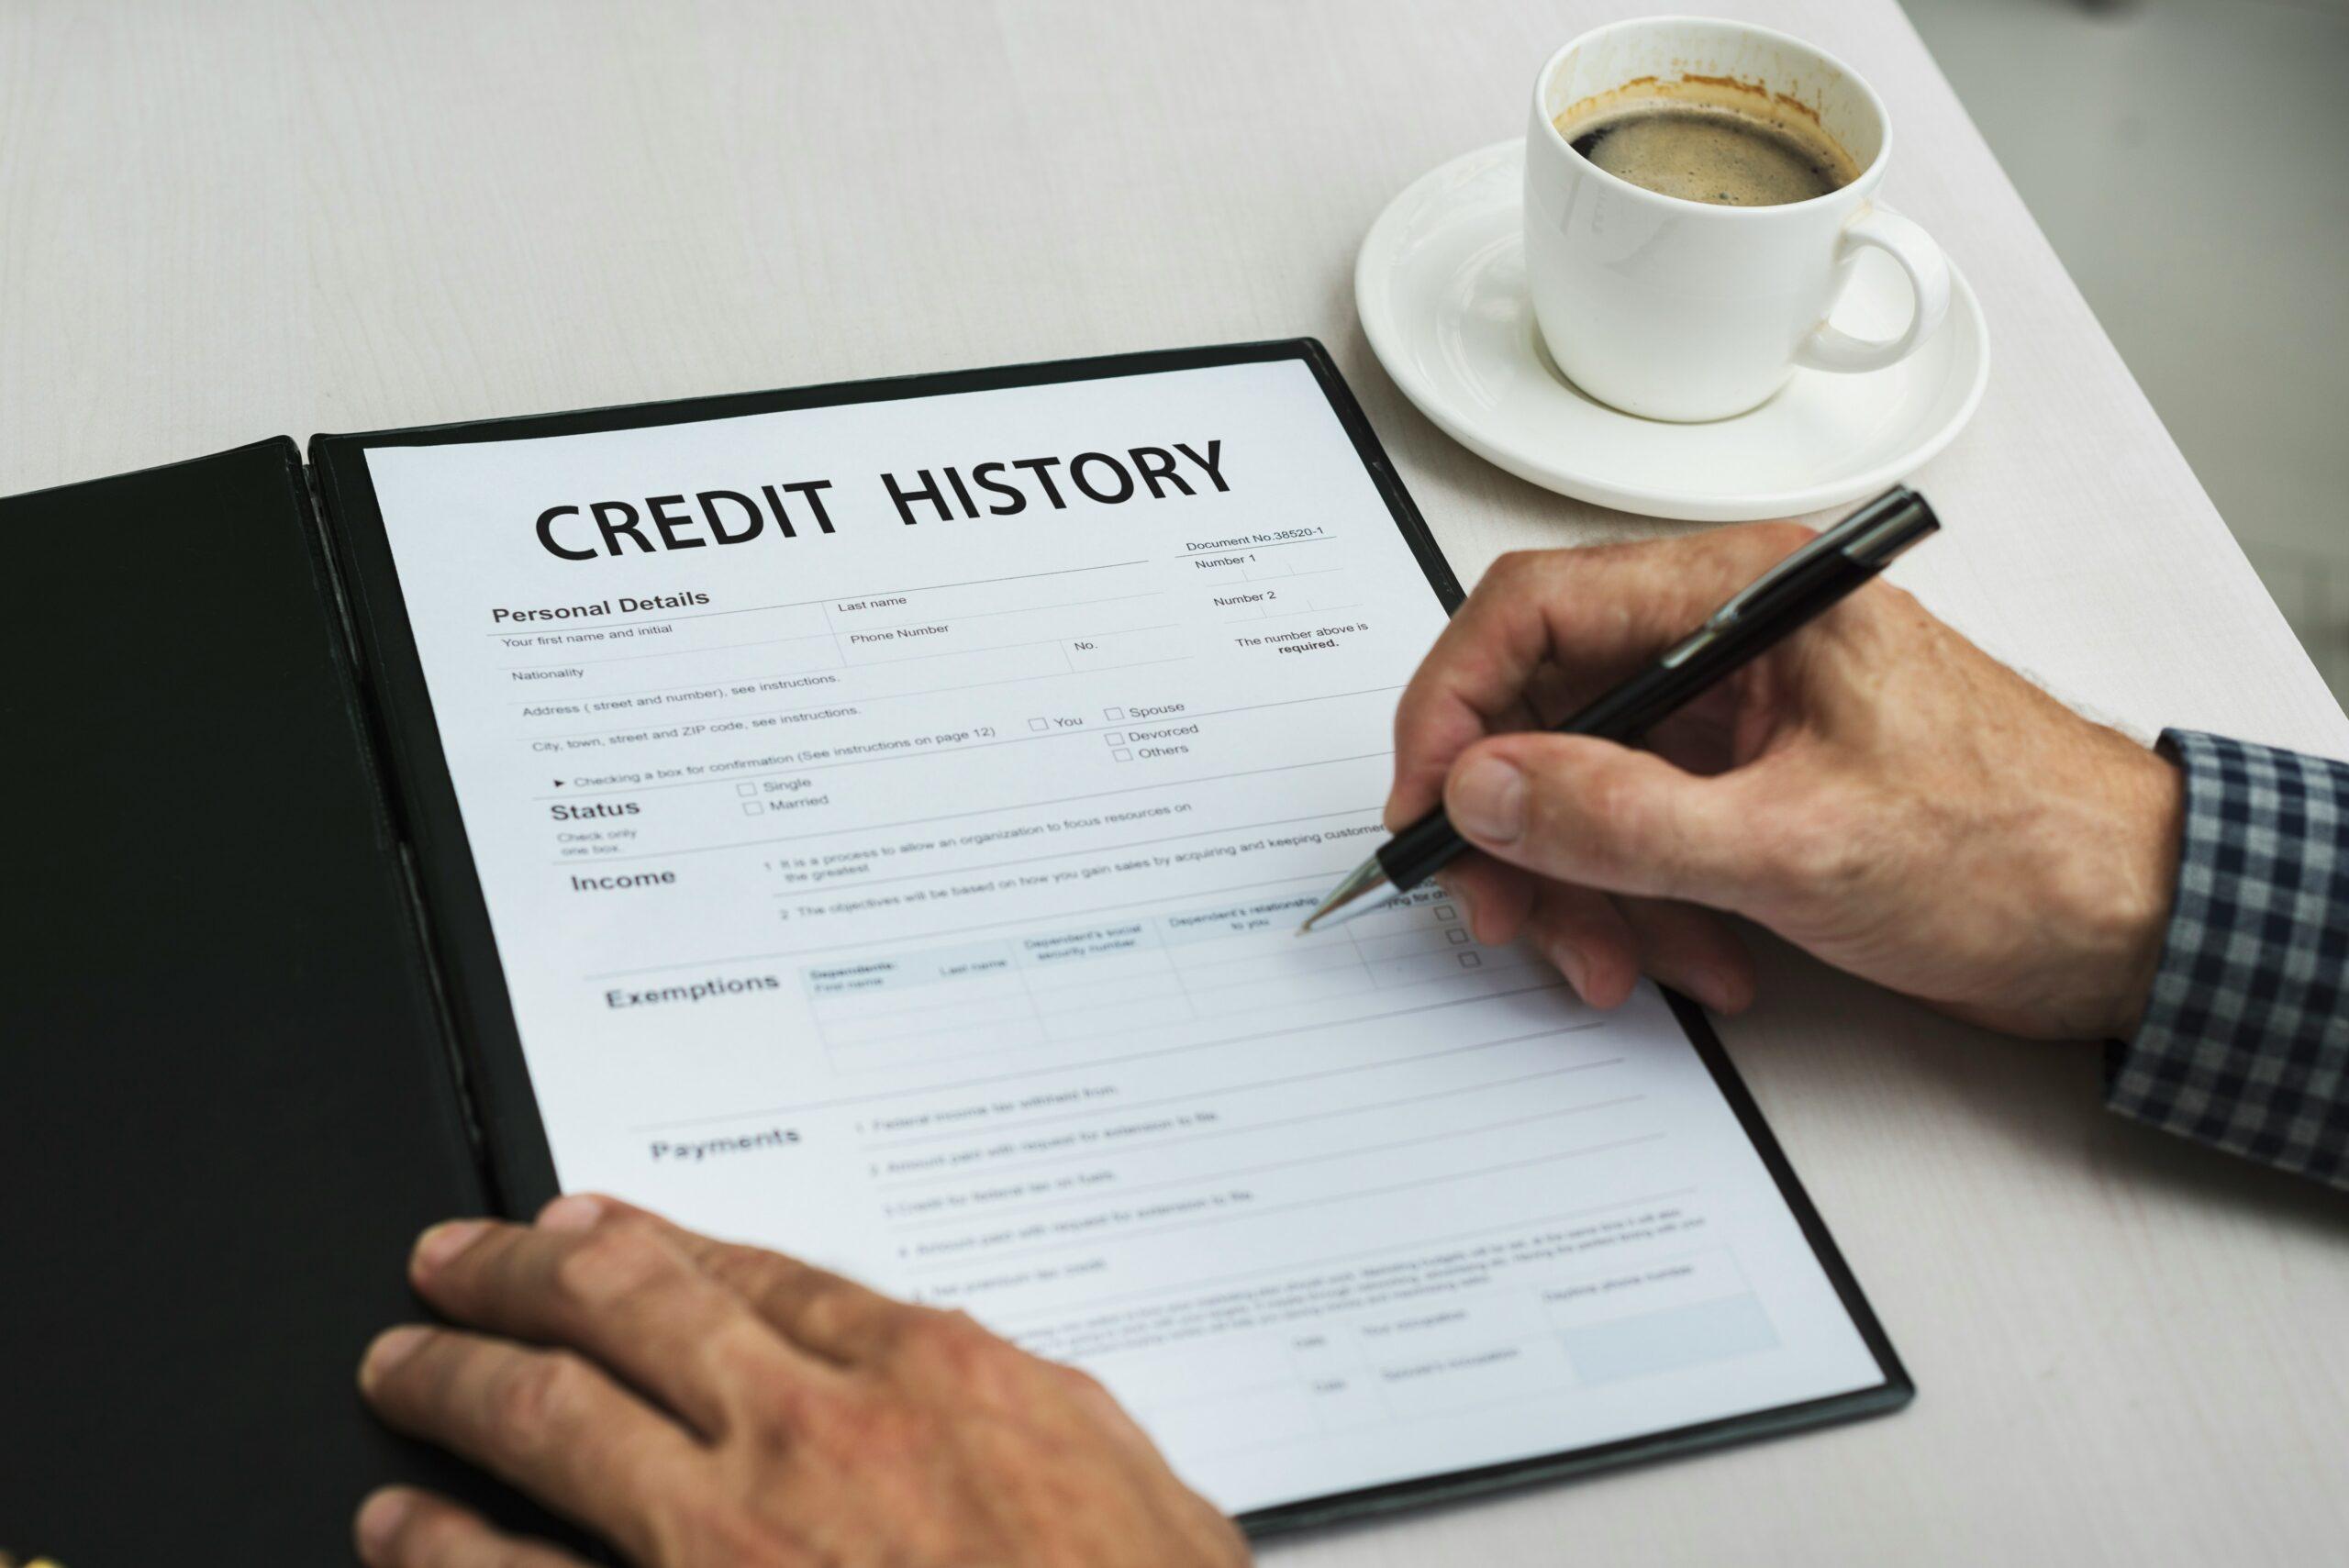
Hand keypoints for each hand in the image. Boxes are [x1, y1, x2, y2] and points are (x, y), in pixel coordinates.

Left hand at [353, 1194, 1247, 1567]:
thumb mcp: (1137, 1494)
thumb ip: (1039, 1421)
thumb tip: (987, 1386)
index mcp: (930, 1380)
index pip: (757, 1271)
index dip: (656, 1238)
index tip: (595, 1226)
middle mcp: (813, 1437)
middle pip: (628, 1310)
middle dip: (523, 1272)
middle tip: (455, 1260)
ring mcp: (725, 1545)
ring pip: (551, 1419)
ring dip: (459, 1381)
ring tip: (406, 1366)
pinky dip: (446, 1545)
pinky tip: (401, 1528)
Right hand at [1388, 524, 2183, 1039]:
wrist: (2133, 926)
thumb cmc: (2022, 848)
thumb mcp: (1800, 844)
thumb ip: (1624, 817)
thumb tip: (1486, 787)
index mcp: (1748, 596)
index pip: (1537, 606)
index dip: (1455, 704)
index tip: (1426, 803)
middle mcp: (1730, 643)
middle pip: (1545, 708)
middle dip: (1517, 826)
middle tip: (1505, 910)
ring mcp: (1736, 722)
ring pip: (1582, 788)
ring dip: (1580, 889)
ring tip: (1620, 963)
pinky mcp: (1746, 792)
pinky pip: (1639, 841)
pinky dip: (1641, 910)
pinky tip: (1697, 960)